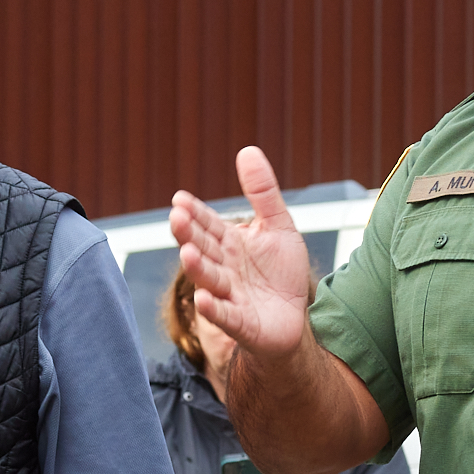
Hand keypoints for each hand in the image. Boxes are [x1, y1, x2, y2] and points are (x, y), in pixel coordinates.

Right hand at [170, 148, 318, 365]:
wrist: (296, 317)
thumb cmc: (281, 273)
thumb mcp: (278, 226)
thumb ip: (263, 193)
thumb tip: (247, 150)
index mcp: (229, 243)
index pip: (207, 224)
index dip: (194, 213)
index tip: (180, 199)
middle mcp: (223, 267)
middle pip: (202, 248)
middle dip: (189, 235)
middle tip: (177, 218)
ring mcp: (229, 295)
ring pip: (209, 279)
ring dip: (197, 268)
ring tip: (187, 253)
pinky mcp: (240, 323)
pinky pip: (225, 316)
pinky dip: (213, 309)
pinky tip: (203, 299)